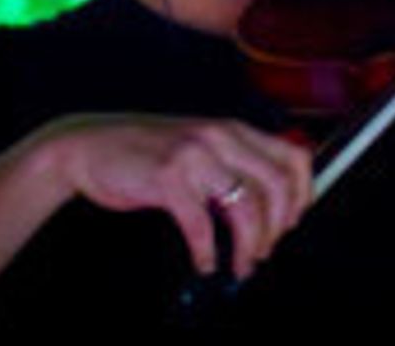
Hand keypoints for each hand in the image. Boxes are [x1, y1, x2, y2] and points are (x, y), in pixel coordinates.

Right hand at [41, 115, 311, 278]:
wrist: (91, 145)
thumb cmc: (147, 152)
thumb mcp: (200, 147)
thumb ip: (233, 165)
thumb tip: (272, 207)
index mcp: (233, 130)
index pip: (294, 157)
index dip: (303, 196)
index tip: (293, 223)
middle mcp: (220, 136)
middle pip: (276, 186)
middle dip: (277, 229)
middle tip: (264, 251)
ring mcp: (194, 155)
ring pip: (245, 205)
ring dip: (249, 246)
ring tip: (241, 265)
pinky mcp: (167, 177)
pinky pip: (201, 224)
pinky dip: (208, 252)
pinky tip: (205, 263)